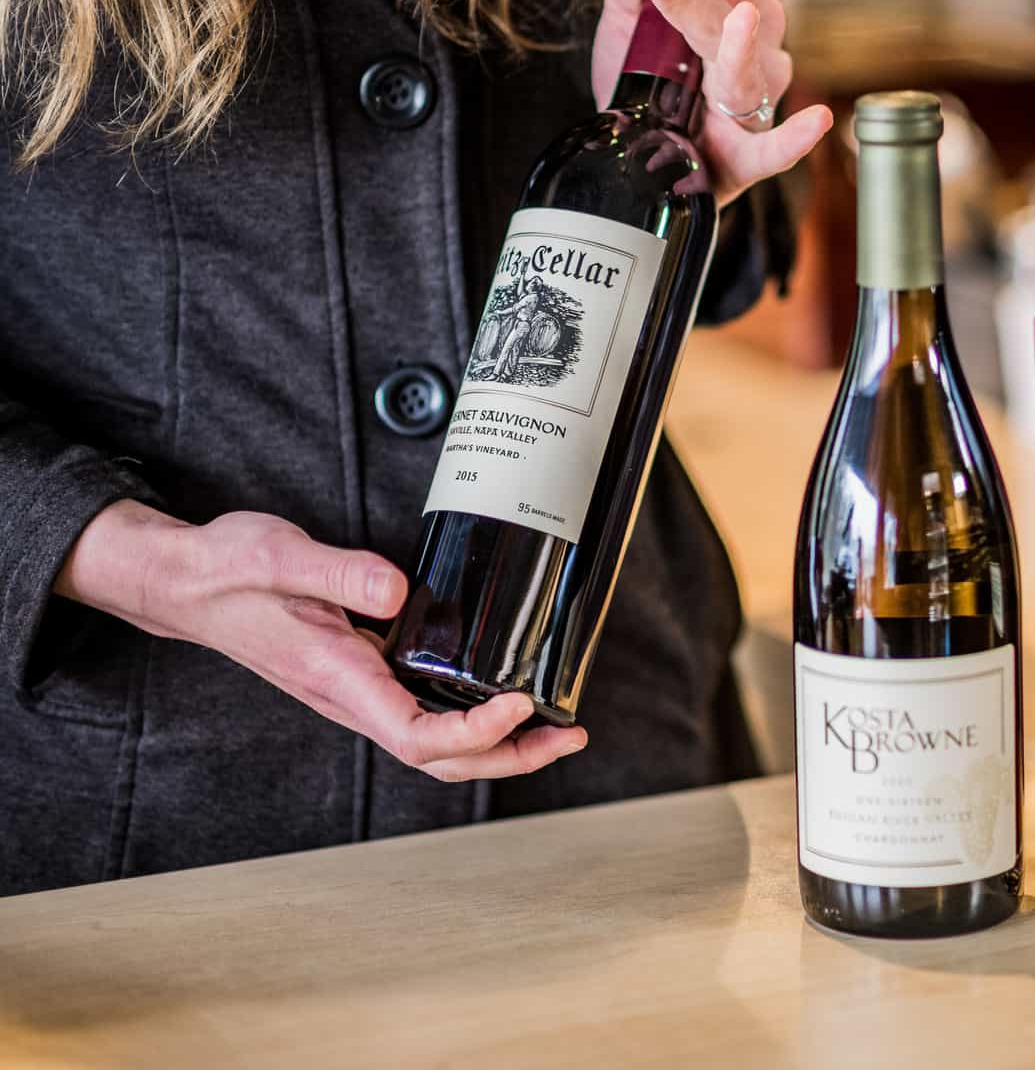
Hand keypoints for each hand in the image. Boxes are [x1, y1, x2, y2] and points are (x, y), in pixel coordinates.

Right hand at [54, 501, 586, 781]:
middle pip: (439, 758)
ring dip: (499, 745)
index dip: (472, 732)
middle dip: (508, 755)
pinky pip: (425, 715)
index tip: (516, 701)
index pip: (414, 734)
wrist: (187, 583)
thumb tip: (400, 589)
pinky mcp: (363, 675)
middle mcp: (352, 697)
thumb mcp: (277, 555)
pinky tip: (505, 699)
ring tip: (556, 728)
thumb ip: (339, 572)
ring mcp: (359, 692)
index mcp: (336, 678)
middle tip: (568, 734)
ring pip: (436, 745)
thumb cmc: (228, 571)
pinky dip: (473, 719)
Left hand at [591, 0, 831, 208]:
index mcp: (735, 9)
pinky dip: (796, 138)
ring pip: (750, 72)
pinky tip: (815, 120)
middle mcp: (757, 50)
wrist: (645, 156)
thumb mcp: (629, 22)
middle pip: (742, 8)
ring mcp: (756, 101)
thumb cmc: (652, 83)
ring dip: (742, 48)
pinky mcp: (747, 156)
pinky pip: (776, 149)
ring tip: (741, 21)